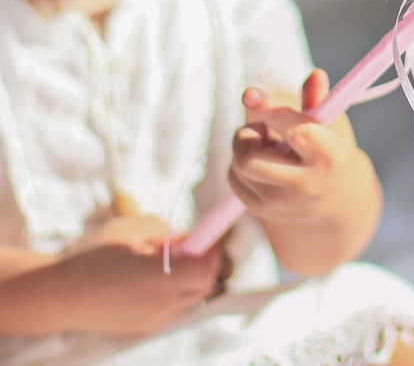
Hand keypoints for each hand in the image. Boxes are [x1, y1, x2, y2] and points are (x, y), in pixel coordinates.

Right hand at [56, 215, 222, 334]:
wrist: (57, 295)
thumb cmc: (91, 256)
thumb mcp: (129, 229)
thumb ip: (164, 232)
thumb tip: (185, 238)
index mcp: (161, 280)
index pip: (207, 268)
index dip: (213, 248)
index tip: (210, 232)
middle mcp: (162, 306)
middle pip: (203, 286)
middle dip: (206, 262)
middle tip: (192, 241)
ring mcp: (153, 321)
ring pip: (189, 299)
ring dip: (191, 277)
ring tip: (167, 257)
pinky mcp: (143, 327)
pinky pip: (172, 308)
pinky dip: (175, 289)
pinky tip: (153, 274)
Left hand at [229, 69, 356, 223]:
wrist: (337, 203)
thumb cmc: (328, 151)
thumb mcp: (330, 125)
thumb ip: (317, 100)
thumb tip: (315, 74)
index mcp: (328, 156)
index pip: (295, 131)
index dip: (269, 109)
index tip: (249, 93)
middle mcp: (305, 185)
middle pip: (250, 157)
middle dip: (248, 134)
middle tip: (263, 129)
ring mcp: (281, 203)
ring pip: (238, 165)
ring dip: (246, 146)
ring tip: (269, 146)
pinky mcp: (263, 211)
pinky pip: (233, 178)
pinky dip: (239, 164)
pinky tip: (263, 163)